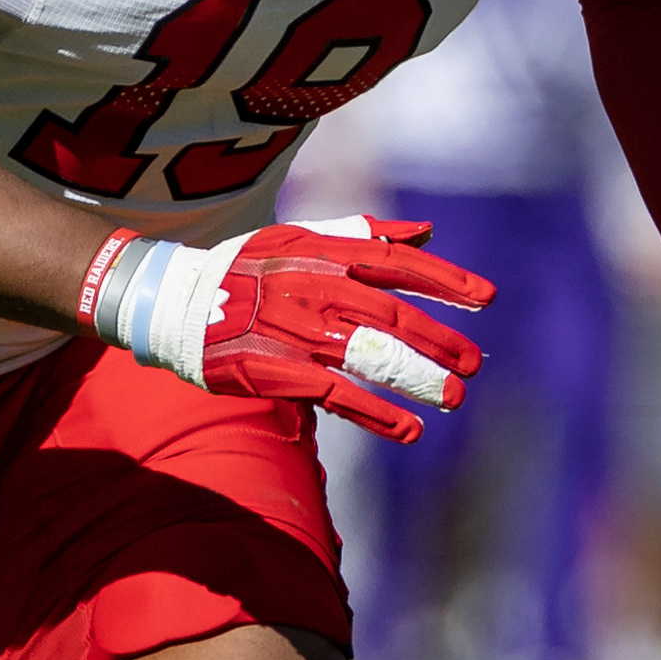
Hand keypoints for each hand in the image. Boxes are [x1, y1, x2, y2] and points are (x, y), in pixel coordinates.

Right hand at [84, 217, 492, 442]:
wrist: (174, 301)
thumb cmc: (245, 267)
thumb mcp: (300, 236)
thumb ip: (364, 234)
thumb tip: (425, 229)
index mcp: (323, 252)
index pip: (396, 263)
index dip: (444, 280)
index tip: (486, 299)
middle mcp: (314, 287)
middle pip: (391, 314)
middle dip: (439, 339)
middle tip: (473, 364)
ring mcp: (294, 330)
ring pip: (369, 354)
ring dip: (416, 377)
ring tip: (452, 397)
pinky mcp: (275, 370)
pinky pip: (335, 394)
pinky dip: (375, 414)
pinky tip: (409, 430)